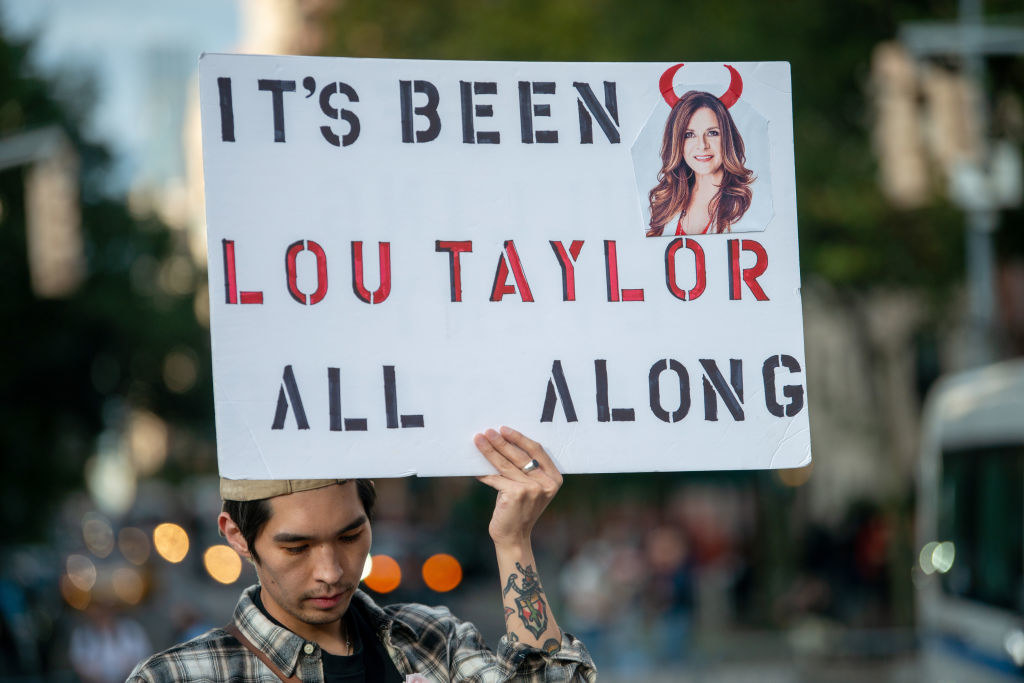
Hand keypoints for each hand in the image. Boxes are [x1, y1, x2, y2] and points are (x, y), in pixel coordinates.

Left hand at [474, 426, 562, 549]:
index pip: (537, 450)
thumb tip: (502, 442)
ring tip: (479, 440)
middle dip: (502, 441)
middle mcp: (546, 483)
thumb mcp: (531, 488)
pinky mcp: (516, 494)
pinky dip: (483, 472)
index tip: (504, 429)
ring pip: (506, 464)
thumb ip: (526, 470)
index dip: (519, 438)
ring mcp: (532, 489)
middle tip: (488, 431)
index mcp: (554, 478)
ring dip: (490, 450)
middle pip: (520, 455)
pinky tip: (474, 467)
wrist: (514, 538)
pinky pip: (496, 478)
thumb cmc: (520, 510)